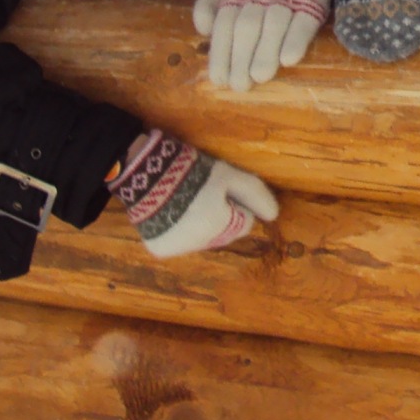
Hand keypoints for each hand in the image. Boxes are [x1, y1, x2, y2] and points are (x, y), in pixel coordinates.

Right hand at [112, 129, 278, 257]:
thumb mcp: (229, 175)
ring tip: (183, 201)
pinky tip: (169, 212)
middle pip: (225, 234)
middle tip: (200, 193)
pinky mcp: (160, 250)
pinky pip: (181, 243)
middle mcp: (201, 245)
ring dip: (199, 225)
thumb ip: (256, 195)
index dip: (234, 202)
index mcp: (220, 227)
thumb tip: (274, 216)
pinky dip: (177, 231)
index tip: (218, 188)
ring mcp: (179, 249)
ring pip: (204, 240)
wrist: (145, 171)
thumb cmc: (193, 170)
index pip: (245, 222)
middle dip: (220, 216)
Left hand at [193, 0, 335, 90]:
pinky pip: (303, 22)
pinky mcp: (312, 1)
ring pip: (273, 24)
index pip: (225, 23)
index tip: (220, 80)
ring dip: (265, 53)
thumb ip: (207, 2)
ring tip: (259, 78)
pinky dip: (295, 41)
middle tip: (239, 85)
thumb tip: (203, 31)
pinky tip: (288, 60)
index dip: (221, 53)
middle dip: (240, 58)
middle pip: (247, 26)